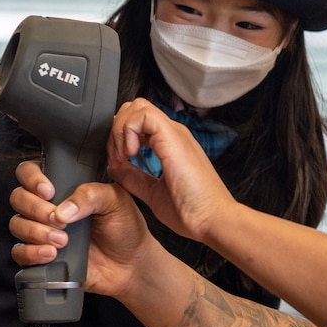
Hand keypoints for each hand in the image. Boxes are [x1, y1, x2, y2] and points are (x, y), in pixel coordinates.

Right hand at [8, 160, 155, 298]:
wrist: (131, 263)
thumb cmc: (125, 227)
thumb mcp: (116, 201)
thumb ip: (90, 195)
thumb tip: (61, 211)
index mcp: (64, 185)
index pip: (31, 172)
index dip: (32, 178)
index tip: (49, 192)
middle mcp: (48, 205)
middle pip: (19, 198)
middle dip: (35, 208)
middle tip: (59, 220)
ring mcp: (42, 230)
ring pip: (17, 224)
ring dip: (35, 231)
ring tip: (63, 240)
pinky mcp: (41, 255)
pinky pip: (19, 252)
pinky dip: (31, 253)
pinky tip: (51, 254)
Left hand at [106, 98, 237, 244]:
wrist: (212, 219)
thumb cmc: (192, 211)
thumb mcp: (152, 192)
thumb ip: (134, 178)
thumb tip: (114, 168)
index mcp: (170, 145)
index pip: (138, 123)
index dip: (119, 138)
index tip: (116, 163)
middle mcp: (173, 135)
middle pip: (135, 109)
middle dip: (117, 130)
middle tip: (116, 157)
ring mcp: (174, 134)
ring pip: (137, 107)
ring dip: (121, 130)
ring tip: (123, 156)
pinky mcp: (173, 137)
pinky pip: (143, 115)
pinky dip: (128, 130)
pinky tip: (131, 153)